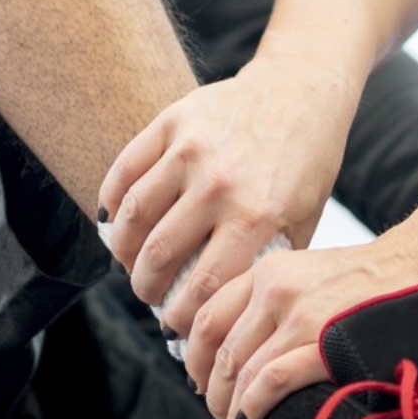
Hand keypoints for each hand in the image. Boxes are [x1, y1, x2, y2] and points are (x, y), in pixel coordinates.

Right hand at [99, 54, 360, 333]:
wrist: (302, 91)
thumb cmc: (306, 165)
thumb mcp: (303, 221)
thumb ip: (267, 266)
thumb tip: (232, 320)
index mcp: (257, 215)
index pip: (201, 287)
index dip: (180, 317)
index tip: (173, 327)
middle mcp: (220, 184)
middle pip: (157, 256)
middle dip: (144, 289)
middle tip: (147, 296)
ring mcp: (192, 149)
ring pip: (132, 217)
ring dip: (123, 251)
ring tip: (130, 264)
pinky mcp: (172, 121)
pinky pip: (124, 171)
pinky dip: (111, 204)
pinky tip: (116, 223)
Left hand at [186, 233, 417, 418]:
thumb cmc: (370, 282)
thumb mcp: (307, 274)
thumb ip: (273, 302)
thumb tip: (243, 350)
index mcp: (267, 271)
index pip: (206, 317)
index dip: (194, 357)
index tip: (199, 380)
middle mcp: (275, 290)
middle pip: (218, 350)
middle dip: (211, 391)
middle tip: (218, 414)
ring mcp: (300, 317)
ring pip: (240, 371)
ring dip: (230, 408)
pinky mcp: (324, 345)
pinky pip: (271, 382)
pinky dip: (251, 409)